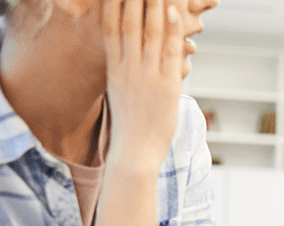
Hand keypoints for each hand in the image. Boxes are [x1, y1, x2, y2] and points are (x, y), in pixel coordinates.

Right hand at [103, 0, 184, 172]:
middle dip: (131, 0)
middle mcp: (127, 69)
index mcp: (114, 71)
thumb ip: (124, 74)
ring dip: (152, 6)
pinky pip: (169, 51)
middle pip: (129, 25)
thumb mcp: (121, 94)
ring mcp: (146, 76)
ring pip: (148, 33)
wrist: (134, 152)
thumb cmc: (130, 127)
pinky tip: (172, 11)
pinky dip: (170, 29)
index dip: (112, 7)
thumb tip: (128, 60)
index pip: (110, 31)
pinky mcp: (166, 85)